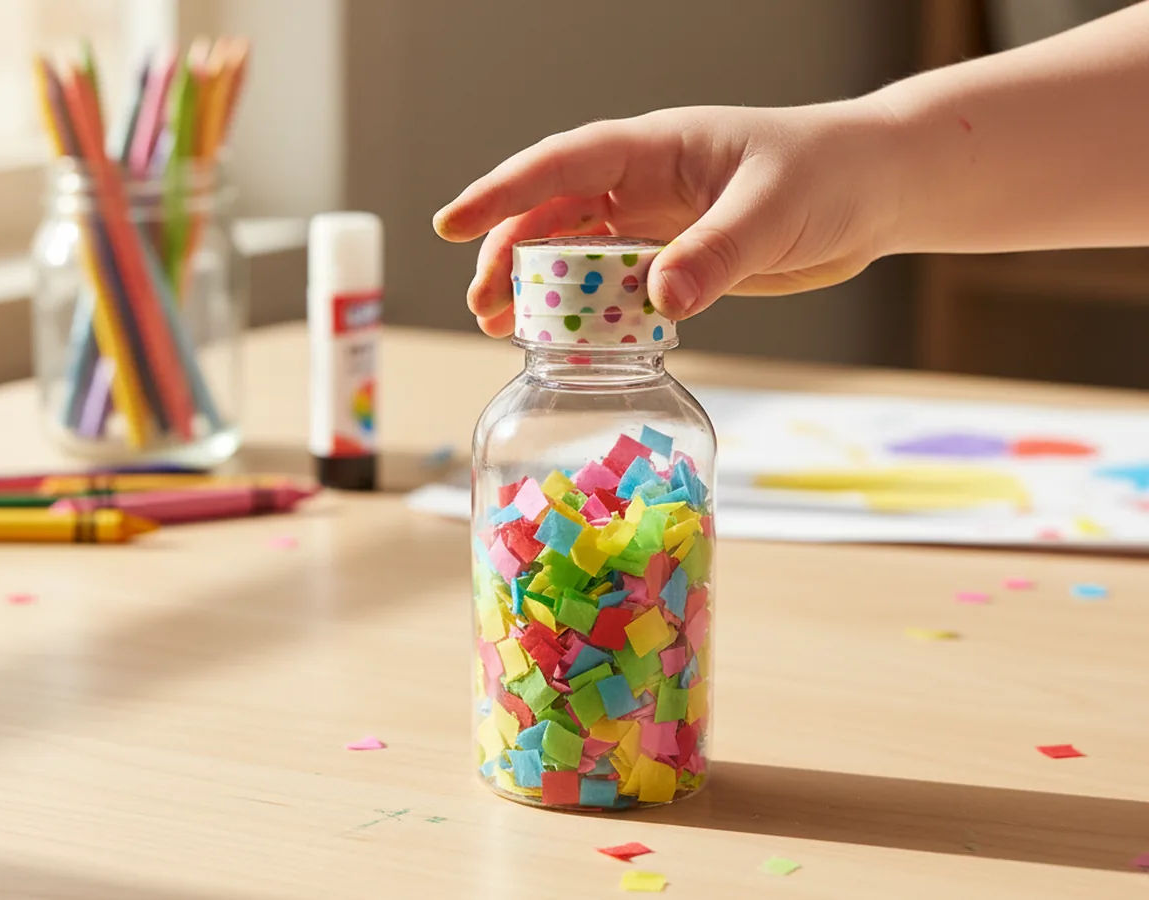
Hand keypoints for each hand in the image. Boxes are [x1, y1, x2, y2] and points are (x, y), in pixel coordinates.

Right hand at [433, 100, 900, 335]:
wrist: (876, 190)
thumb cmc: (830, 174)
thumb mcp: (771, 211)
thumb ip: (715, 255)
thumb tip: (658, 303)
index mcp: (656, 148)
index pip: (562, 164)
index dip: (503, 193)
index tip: (453, 225)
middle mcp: (646, 183)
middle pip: (554, 215)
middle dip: (510, 257)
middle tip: (481, 307)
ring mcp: (660, 222)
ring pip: (578, 254)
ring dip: (540, 289)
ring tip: (502, 329)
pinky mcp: (680, 260)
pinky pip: (618, 287)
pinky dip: (590, 312)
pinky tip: (570, 340)